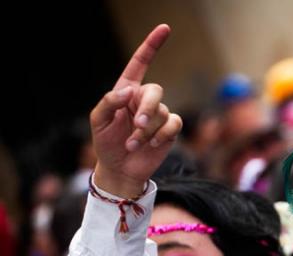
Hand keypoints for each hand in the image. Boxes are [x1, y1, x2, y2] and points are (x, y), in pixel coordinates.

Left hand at [90, 24, 181, 197]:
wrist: (120, 169)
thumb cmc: (106, 143)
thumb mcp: (98, 121)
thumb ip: (109, 101)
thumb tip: (129, 91)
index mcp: (127, 91)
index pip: (140, 63)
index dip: (152, 45)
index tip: (165, 29)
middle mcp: (145, 100)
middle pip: (155, 91)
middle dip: (147, 108)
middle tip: (137, 125)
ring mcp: (159, 115)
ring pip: (162, 113)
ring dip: (147, 131)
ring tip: (133, 144)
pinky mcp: (169, 131)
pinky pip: (174, 124)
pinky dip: (162, 135)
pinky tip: (152, 145)